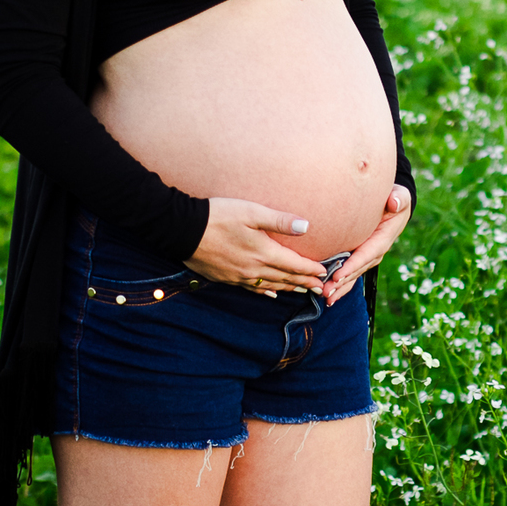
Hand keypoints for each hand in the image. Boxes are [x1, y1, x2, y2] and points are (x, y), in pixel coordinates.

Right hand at [185, 199, 328, 297]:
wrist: (182, 230)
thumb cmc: (218, 216)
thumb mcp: (251, 211)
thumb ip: (280, 221)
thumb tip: (306, 226)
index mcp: (263, 252)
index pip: (294, 264)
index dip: (310, 269)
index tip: (324, 273)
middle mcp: (253, 269)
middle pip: (285, 278)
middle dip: (304, 282)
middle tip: (320, 288)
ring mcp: (239, 276)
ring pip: (270, 286)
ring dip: (288, 288)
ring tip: (302, 291)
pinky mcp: (226, 278)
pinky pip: (252, 288)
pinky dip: (265, 291)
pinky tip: (271, 293)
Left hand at [323, 185, 411, 305]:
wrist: (394, 203)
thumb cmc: (395, 198)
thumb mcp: (400, 196)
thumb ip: (399, 199)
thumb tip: (394, 203)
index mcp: (383, 238)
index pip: (367, 254)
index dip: (353, 265)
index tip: (338, 275)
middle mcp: (376, 252)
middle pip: (358, 269)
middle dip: (342, 282)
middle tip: (326, 291)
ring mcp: (368, 257)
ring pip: (353, 274)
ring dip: (340, 288)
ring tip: (326, 297)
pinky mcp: (360, 257)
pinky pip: (350, 272)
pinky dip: (340, 285)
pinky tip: (328, 295)